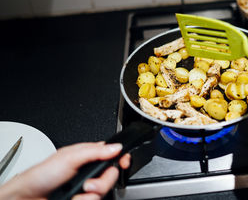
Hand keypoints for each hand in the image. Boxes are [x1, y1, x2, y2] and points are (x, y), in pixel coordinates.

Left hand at [0, 142, 130, 199]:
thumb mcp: (70, 157)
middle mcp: (90, 171)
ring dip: (91, 194)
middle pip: (112, 174)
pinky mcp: (84, 199)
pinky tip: (73, 198)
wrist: (28, 198)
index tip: (124, 162)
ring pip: (104, 191)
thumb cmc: (43, 174)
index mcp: (88, 155)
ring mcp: (87, 187)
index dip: (121, 157)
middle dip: (103, 181)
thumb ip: (95, 151)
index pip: (113, 154)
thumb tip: (116, 147)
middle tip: (89, 183)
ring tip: (78, 191)